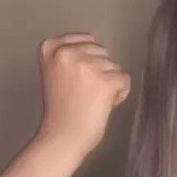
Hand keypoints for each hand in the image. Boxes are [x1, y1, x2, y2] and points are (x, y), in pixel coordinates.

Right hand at [36, 32, 130, 159]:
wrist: (62, 137)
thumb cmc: (61, 110)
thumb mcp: (55, 71)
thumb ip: (70, 56)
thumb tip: (98, 47)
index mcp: (51, 47)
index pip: (88, 40)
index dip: (90, 61)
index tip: (78, 80)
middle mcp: (67, 53)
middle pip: (103, 53)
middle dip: (100, 72)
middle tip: (84, 94)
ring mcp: (86, 66)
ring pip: (115, 67)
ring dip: (109, 85)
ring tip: (91, 101)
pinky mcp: (105, 82)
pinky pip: (125, 81)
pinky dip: (119, 95)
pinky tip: (102, 106)